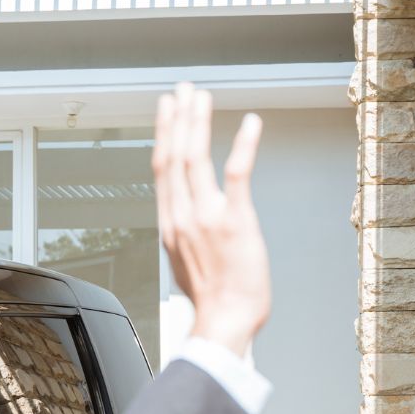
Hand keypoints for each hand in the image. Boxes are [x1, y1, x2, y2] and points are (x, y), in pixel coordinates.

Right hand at [153, 84, 270, 356]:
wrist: (224, 323)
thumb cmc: (213, 302)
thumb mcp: (187, 265)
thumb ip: (186, 237)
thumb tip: (190, 226)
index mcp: (172, 225)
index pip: (163, 170)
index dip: (164, 135)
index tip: (167, 112)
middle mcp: (183, 216)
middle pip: (174, 155)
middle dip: (177, 118)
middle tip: (182, 90)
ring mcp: (207, 217)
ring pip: (195, 158)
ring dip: (197, 122)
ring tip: (200, 97)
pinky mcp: (235, 221)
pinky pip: (236, 174)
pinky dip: (243, 145)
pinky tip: (251, 123)